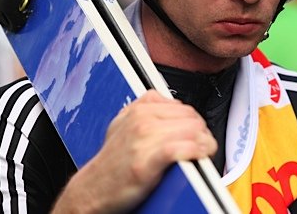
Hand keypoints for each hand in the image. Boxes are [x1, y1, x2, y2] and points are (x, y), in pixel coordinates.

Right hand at [52, 90, 216, 213]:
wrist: (92, 189)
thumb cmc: (110, 163)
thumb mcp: (122, 125)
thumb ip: (145, 111)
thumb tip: (172, 107)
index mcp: (138, 109)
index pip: (182, 106)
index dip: (194, 120)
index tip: (196, 132)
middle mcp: (141, 120)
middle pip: (191, 117)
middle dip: (201, 131)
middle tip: (202, 145)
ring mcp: (143, 139)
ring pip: (191, 130)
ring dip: (205, 143)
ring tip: (203, 153)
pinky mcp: (147, 161)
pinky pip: (183, 148)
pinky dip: (197, 151)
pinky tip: (198, 157)